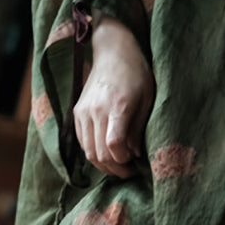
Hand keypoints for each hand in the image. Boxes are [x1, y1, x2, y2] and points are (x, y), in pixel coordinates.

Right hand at [73, 15, 154, 178]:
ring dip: (103, 164)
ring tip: (119, 165)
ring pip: (88, 151)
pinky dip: (93, 153)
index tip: (135, 164)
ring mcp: (83, 112)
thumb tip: (133, 154)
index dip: (123, 161)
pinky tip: (107, 153)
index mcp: (117, 106)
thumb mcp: (147, 99)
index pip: (113, 145)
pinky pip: (82, 142)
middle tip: (129, 171)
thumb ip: (138, 128)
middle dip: (115, 168)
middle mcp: (96, 110)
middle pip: (99, 153)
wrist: (112, 53)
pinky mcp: (77, 112)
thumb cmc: (136, 74)